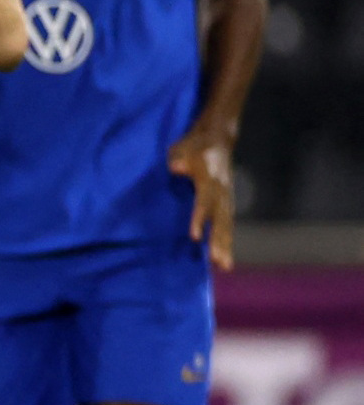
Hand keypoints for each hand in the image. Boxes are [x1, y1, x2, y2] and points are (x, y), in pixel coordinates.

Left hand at [171, 126, 236, 270]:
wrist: (218, 138)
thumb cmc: (194, 144)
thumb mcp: (183, 147)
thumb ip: (179, 158)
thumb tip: (176, 167)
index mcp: (211, 178)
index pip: (204, 201)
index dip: (200, 218)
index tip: (194, 236)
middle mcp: (222, 190)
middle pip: (221, 219)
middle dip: (219, 241)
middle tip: (217, 262)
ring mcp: (226, 197)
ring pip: (227, 225)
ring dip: (226, 246)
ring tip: (224, 267)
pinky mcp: (226, 202)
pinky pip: (227, 224)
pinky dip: (226, 241)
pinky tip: (224, 259)